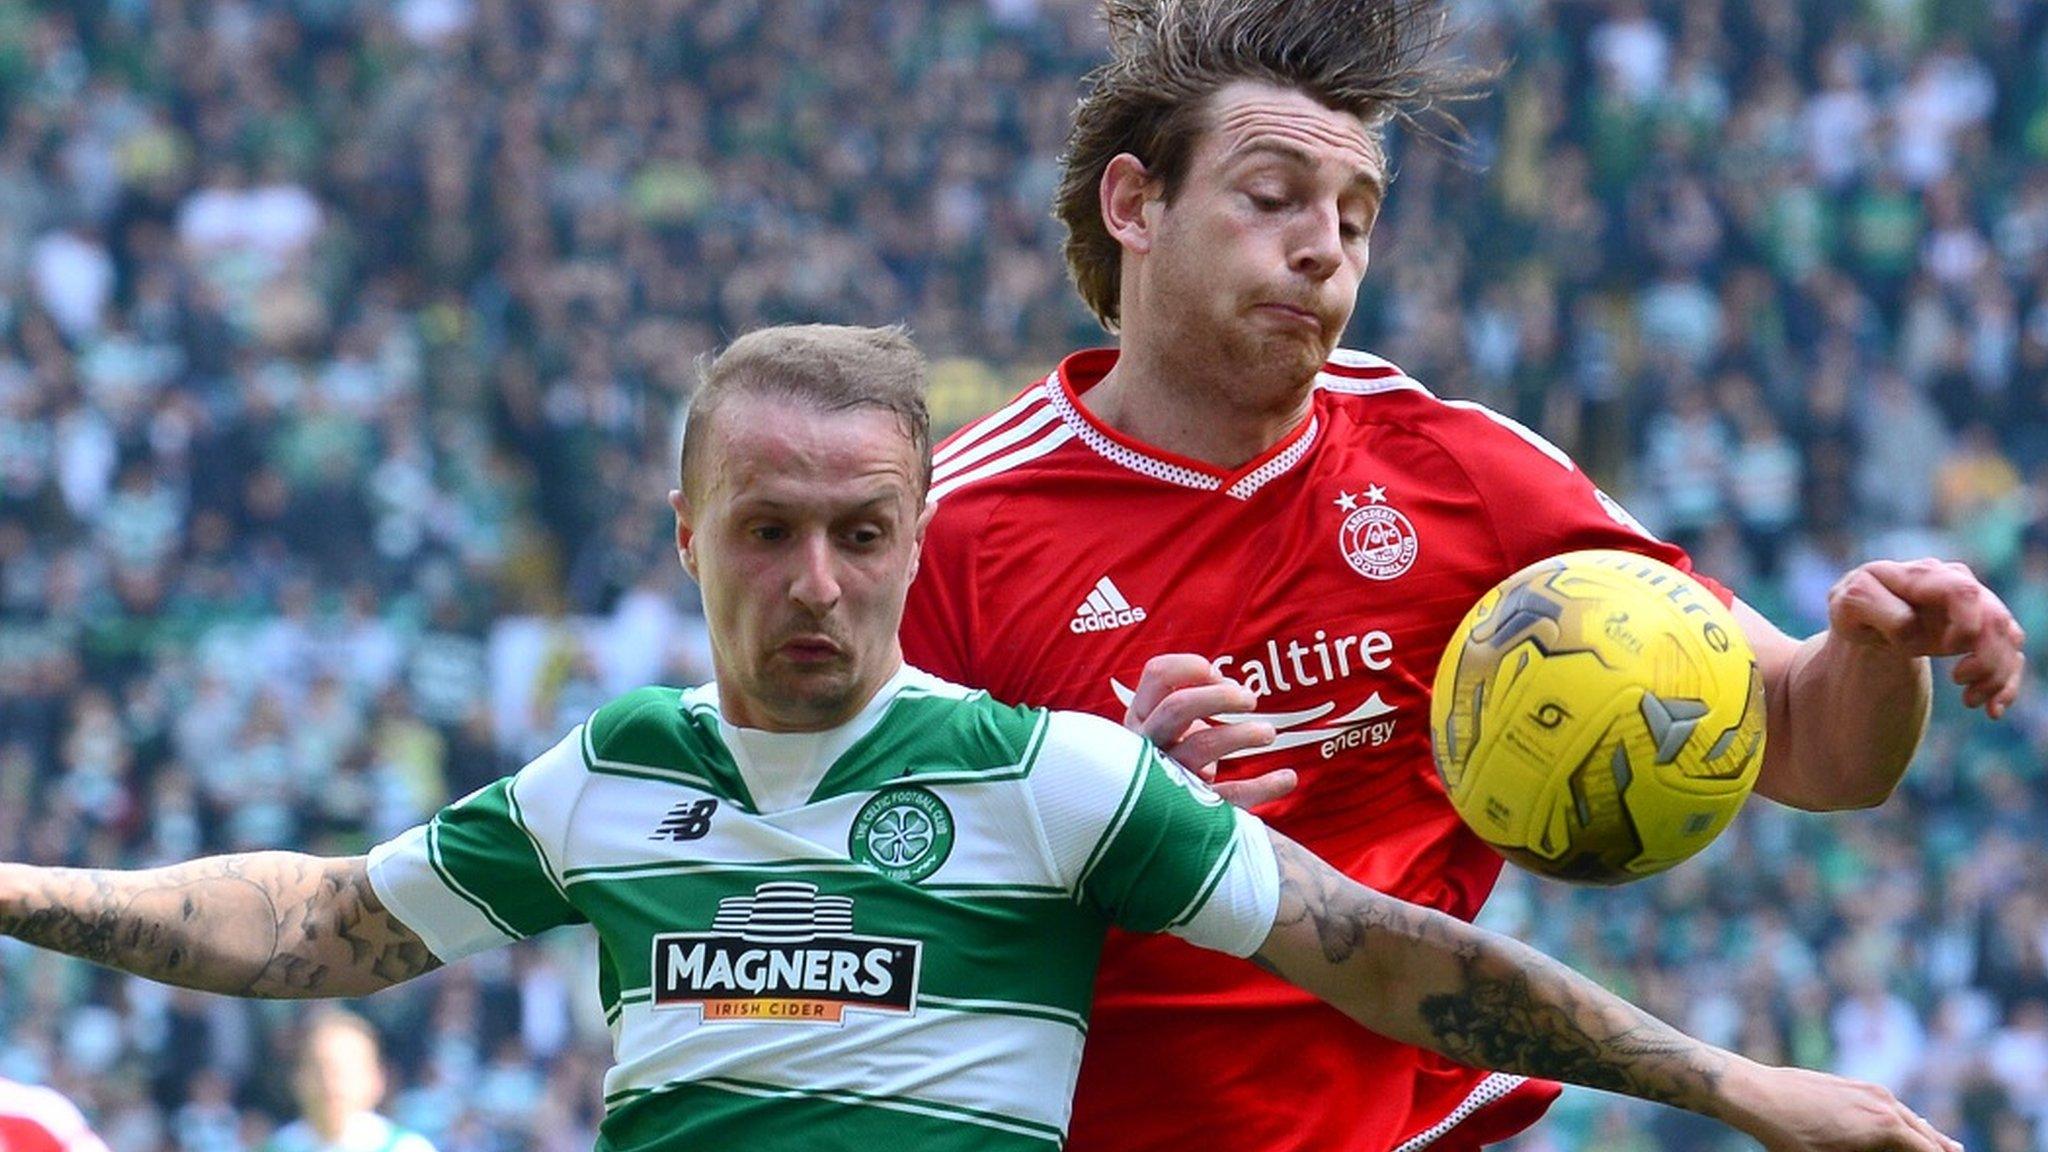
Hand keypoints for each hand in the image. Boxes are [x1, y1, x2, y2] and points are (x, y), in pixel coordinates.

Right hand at [1122, 654, 1292, 807]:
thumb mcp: (1170, 729)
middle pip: (1178, 707)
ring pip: (1202, 746)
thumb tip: (1232, 691)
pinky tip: (1287, 777)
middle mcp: (1146, 746)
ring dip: (1241, 734)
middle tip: (1251, 699)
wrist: (1153, 824)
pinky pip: (1228, 796)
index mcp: (1139, 720)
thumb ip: (1194, 704)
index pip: (1158, 674)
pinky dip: (1262, 785)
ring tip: (1269, 733)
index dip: (1192, 668)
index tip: (1219, 675)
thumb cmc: (1170, 762)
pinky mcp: (1188, 814)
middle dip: (1220, 696)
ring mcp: (1164, 780)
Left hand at [1725, 1061, 1958, 1151]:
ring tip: (1948, 1147)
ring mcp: (1869, 1090)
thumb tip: (1886, 1150)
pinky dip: (1904, 1119)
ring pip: (1909, 1118)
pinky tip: (1908, 1126)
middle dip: (1941, 1149)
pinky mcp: (1854, 1085)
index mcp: (1885, 1126)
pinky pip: (1890, 1105)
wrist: (1757, 1094)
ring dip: (1926, 1134)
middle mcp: (1884, 1103)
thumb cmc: (1790, 1136)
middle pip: (1925, 1135)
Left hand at [1829, 558, 2025, 717]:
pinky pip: (2010, 654)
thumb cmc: (1857, 610)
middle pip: (1995, 620)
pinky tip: (1991, 709)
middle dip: (1987, 657)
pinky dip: (2006, 685)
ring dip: (1996, 676)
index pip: (1964, 593)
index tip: (1939, 650)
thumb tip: (1912, 626)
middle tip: (1958, 680)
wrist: (1866, 620)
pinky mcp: (1983, 631)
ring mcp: (1974, 607)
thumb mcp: (1849, 604)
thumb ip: (1871, 604)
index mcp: (1925, 576)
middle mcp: (1957, 585)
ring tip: (1969, 699)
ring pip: (2008, 638)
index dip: (1964, 626)